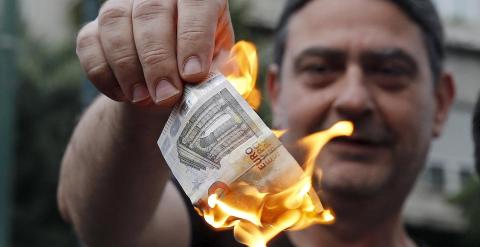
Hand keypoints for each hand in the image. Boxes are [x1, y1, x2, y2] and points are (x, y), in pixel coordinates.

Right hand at [76, 0, 233, 107]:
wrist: (162, 88)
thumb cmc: (197, 73)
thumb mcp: (216, 72)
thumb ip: (218, 75)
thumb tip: (217, 84)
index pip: (196, 2)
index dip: (194, 38)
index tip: (193, 76)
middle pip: (151, 12)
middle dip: (158, 60)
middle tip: (167, 96)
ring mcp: (121, 7)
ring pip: (115, 23)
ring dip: (129, 66)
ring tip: (144, 99)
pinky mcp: (94, 29)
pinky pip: (89, 44)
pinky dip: (104, 74)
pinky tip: (122, 96)